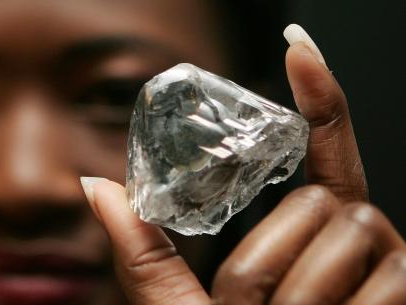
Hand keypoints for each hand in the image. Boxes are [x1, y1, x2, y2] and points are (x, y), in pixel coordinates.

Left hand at [81, 27, 404, 304]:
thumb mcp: (178, 303)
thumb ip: (143, 247)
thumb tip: (97, 186)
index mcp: (310, 230)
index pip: (321, 152)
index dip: (316, 99)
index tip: (300, 47)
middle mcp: (359, 233)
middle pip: (317, 203)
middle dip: (269, 259)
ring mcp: (392, 258)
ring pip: (341, 233)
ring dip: (294, 291)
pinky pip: (381, 273)